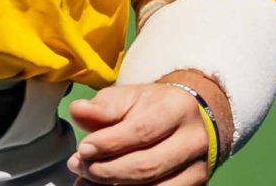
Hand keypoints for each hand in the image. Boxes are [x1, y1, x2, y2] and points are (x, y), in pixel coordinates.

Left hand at [66, 78, 225, 183]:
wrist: (182, 121)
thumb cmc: (150, 108)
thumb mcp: (127, 98)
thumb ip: (103, 106)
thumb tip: (78, 110)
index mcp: (179, 107)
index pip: (142, 131)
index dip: (109, 143)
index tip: (83, 149)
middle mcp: (194, 139)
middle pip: (147, 165)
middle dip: (107, 171)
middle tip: (79, 166)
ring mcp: (197, 168)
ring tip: (86, 180)